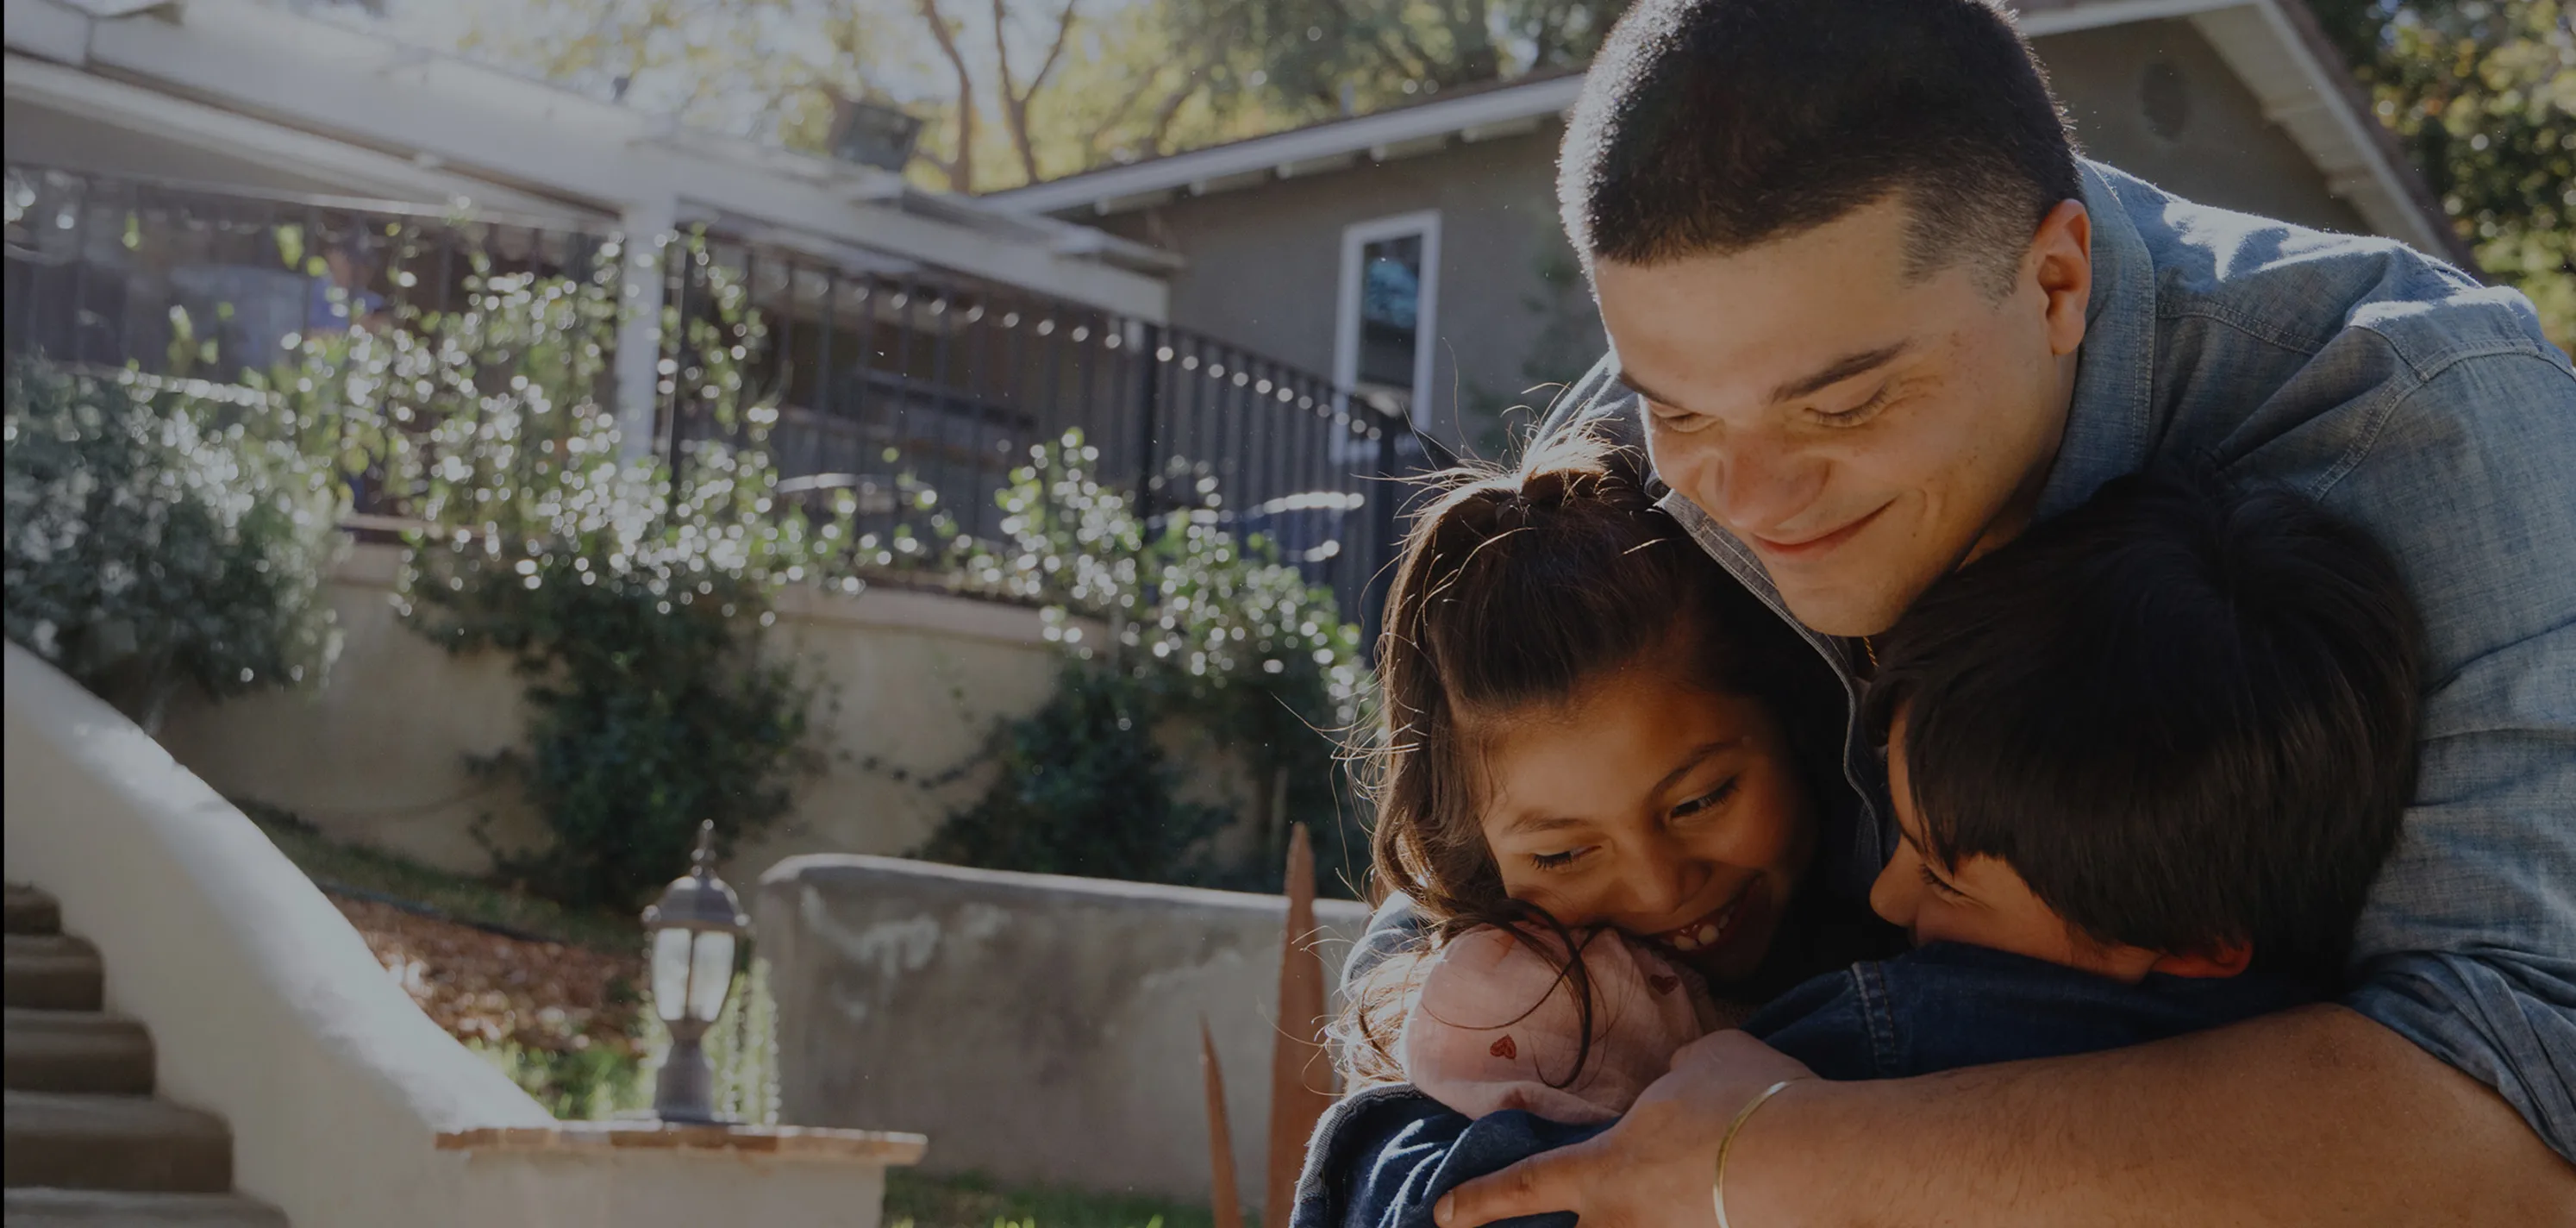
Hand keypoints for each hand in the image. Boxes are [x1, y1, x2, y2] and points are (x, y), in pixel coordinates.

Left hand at [1434, 1030, 1818, 1227]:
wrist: (1818, 1161)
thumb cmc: (1752, 1100)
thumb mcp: (1707, 1061)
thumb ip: (1682, 1074)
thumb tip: (1685, 1079)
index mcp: (1610, 1169)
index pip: (1525, 1186)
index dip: (1479, 1203)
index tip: (1441, 1216)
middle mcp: (1631, 1224)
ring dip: (1640, 1221)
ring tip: (1653, 1210)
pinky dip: (1706, 1222)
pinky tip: (1724, 1215)